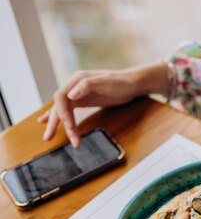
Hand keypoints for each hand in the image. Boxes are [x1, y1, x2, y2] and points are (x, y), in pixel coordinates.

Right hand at [38, 63, 168, 146]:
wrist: (133, 83)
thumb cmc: (121, 82)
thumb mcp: (106, 82)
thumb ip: (87, 86)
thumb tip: (71, 95)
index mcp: (77, 80)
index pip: (61, 97)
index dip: (61, 113)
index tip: (68, 126)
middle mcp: (75, 86)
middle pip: (59, 105)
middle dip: (54, 122)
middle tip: (48, 138)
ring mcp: (79, 94)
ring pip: (63, 110)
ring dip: (57, 123)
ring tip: (50, 137)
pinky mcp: (84, 100)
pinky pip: (69, 110)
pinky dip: (61, 117)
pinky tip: (51, 121)